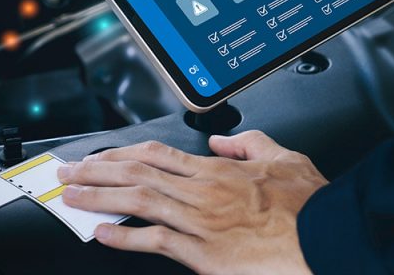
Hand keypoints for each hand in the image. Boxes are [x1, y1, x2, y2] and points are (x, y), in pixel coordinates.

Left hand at [57, 131, 327, 274]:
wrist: (326, 238)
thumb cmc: (308, 205)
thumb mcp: (283, 158)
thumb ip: (249, 144)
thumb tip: (220, 140)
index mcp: (217, 169)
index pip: (156, 154)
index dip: (119, 154)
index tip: (97, 156)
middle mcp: (203, 191)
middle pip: (137, 173)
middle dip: (96, 171)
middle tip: (67, 173)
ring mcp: (201, 222)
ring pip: (139, 201)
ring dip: (101, 198)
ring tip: (73, 198)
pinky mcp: (205, 255)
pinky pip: (157, 241)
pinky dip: (127, 237)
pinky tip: (104, 233)